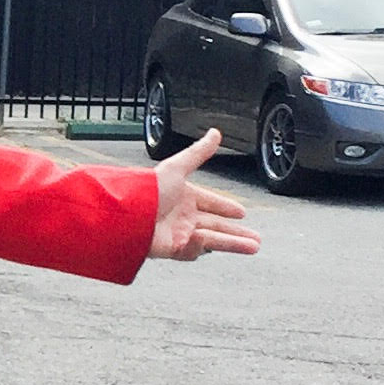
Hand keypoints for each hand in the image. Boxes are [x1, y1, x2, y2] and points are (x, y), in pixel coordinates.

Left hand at [150, 128, 260, 262]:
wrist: (127, 215)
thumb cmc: (147, 190)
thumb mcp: (176, 167)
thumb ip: (198, 153)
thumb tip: (215, 133)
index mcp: (183, 195)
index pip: (210, 202)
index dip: (225, 207)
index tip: (240, 212)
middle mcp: (181, 215)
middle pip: (215, 225)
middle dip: (236, 232)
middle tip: (255, 238)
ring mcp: (177, 233)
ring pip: (211, 240)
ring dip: (233, 243)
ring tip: (253, 247)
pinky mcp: (172, 249)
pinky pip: (193, 251)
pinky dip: (202, 247)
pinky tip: (208, 244)